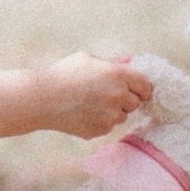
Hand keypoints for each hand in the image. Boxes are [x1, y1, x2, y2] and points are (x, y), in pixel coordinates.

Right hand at [33, 53, 152, 139]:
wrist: (43, 98)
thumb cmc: (64, 73)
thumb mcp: (89, 59)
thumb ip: (113, 62)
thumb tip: (130, 61)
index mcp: (118, 75)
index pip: (145, 85)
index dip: (142, 87)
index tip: (135, 88)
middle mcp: (118, 96)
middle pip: (136, 102)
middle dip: (126, 98)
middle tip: (108, 93)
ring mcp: (110, 116)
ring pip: (122, 116)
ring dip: (114, 111)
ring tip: (92, 102)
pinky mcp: (100, 130)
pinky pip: (109, 126)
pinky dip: (102, 121)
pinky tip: (85, 112)